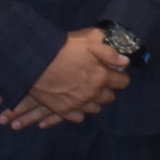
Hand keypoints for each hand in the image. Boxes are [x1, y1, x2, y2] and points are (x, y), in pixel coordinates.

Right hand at [0, 27, 131, 128]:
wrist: (35, 60)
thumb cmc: (62, 48)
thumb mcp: (88, 42)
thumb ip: (109, 53)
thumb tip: (124, 61)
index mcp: (101, 76)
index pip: (123, 82)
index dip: (120, 76)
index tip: (114, 72)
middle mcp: (92, 93)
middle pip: (109, 98)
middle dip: (107, 89)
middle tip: (100, 80)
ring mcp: (78, 104)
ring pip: (95, 109)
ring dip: (94, 100)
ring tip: (87, 91)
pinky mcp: (63, 110)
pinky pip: (79, 117)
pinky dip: (80, 111)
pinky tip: (76, 101)